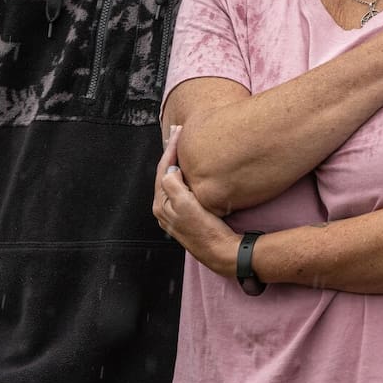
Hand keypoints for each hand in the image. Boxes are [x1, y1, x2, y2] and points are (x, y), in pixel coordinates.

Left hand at [153, 128, 237, 277]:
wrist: (222, 252)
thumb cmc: (205, 230)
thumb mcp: (186, 205)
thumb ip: (173, 184)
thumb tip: (171, 169)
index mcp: (161, 204)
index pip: (163, 168)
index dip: (171, 148)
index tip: (179, 131)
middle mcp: (165, 208)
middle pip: (165, 172)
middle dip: (172, 152)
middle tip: (179, 132)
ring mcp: (176, 212)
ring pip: (173, 179)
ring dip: (177, 161)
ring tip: (183, 145)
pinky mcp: (187, 214)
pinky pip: (182, 187)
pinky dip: (185, 173)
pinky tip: (192, 168)